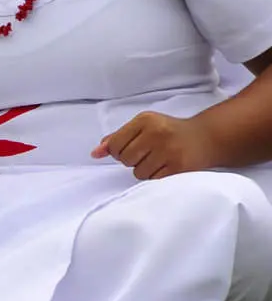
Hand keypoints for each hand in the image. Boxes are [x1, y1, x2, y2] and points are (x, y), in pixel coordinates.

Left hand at [94, 112, 215, 180]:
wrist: (205, 137)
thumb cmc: (168, 131)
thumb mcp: (142, 126)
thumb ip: (117, 137)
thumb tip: (95, 153)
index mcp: (145, 120)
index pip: (114, 145)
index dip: (117, 152)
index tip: (128, 149)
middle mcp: (157, 133)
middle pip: (125, 159)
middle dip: (132, 160)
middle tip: (146, 154)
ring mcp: (169, 150)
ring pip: (138, 172)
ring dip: (144, 170)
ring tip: (157, 160)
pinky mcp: (179, 166)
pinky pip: (153, 180)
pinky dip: (155, 177)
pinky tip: (165, 167)